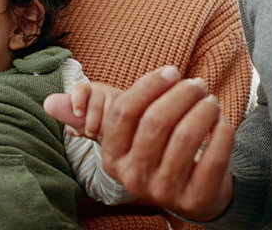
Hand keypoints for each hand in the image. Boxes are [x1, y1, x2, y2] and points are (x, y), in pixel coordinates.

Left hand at [44, 82, 122, 138]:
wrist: (116, 119)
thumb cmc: (94, 119)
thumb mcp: (82, 120)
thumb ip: (73, 123)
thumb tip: (72, 130)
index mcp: (85, 91)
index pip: (79, 91)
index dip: (77, 102)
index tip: (77, 114)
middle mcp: (100, 89)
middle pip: (95, 105)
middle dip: (92, 122)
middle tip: (90, 133)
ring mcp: (115, 94)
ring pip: (110, 111)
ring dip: (105, 126)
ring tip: (103, 135)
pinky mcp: (128, 103)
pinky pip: (123, 115)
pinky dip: (118, 126)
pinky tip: (115, 132)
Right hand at [52, 66, 234, 221]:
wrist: (192, 192)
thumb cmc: (157, 149)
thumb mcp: (126, 133)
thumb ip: (90, 113)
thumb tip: (49, 102)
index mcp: (112, 156)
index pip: (124, 112)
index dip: (149, 86)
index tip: (172, 70)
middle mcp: (133, 177)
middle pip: (156, 123)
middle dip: (181, 95)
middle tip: (198, 83)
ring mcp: (163, 191)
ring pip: (185, 138)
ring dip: (203, 111)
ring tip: (210, 100)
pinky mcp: (195, 199)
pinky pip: (211, 159)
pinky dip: (221, 134)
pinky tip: (222, 122)